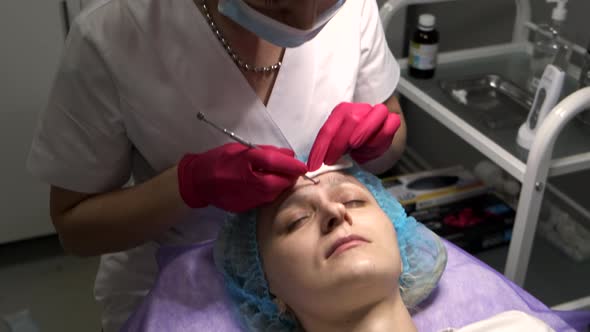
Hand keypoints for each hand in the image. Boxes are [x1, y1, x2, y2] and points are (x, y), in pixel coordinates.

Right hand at [178, 143, 306, 211]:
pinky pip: (265, 200)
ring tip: (281, 178)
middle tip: (294, 172)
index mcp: (244, 161)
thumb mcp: (241, 148)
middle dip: (289, 178)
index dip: (291, 165)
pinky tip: (268, 187)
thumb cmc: (219, 160)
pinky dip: (270, 193)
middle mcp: (247, 180)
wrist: (198, 181)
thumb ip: (266, 152)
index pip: (274, 162)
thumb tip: (289, 155)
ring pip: (274, 194)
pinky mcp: (245, 207)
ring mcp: (245, 196)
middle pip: (278, 182)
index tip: (303, 166)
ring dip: (281, 186)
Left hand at [307, 102, 400, 170]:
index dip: (320, 148)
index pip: (328, 128)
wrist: (376, 137)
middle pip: (350, 120)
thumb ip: (329, 149)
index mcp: (342, 112)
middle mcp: (359, 109)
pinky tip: (370, 148)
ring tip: (354, 150)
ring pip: (371, 119)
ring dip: (361, 135)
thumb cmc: (354, 143)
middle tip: (330, 161)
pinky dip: (379, 139)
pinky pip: (388, 127)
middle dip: (338, 144)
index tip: (313, 165)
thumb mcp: (338, 145)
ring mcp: (376, 113)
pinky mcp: (391, 120)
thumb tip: (314, 164)